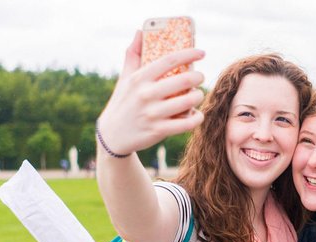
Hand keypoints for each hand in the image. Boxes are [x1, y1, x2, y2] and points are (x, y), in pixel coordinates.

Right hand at [96, 31, 205, 155]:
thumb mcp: (125, 78)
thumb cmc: (123, 102)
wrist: (113, 135)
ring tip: (198, 95)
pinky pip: (187, 123)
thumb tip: (140, 32)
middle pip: (184, 80)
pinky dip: (197, 118)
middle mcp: (146, 94)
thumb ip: (133, 54)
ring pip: (188, 101)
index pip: (169, 60)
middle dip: (198, 77)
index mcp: (140, 78)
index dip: (189, 54)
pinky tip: (198, 114)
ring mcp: (153, 113)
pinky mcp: (159, 130)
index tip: (202, 52)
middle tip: (200, 77)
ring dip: (199, 96)